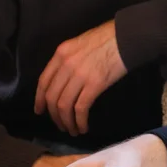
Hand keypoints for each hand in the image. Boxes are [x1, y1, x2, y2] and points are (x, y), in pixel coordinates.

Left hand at [34, 20, 126, 136]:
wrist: (127, 36)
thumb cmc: (107, 38)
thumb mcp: (80, 44)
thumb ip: (69, 59)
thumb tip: (65, 80)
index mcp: (61, 53)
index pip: (43, 81)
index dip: (39, 99)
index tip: (40, 111)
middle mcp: (66, 65)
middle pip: (52, 96)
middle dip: (54, 115)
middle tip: (60, 125)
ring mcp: (79, 75)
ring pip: (64, 105)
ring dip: (66, 121)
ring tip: (72, 130)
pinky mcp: (94, 84)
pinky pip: (80, 108)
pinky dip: (79, 121)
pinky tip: (83, 127)